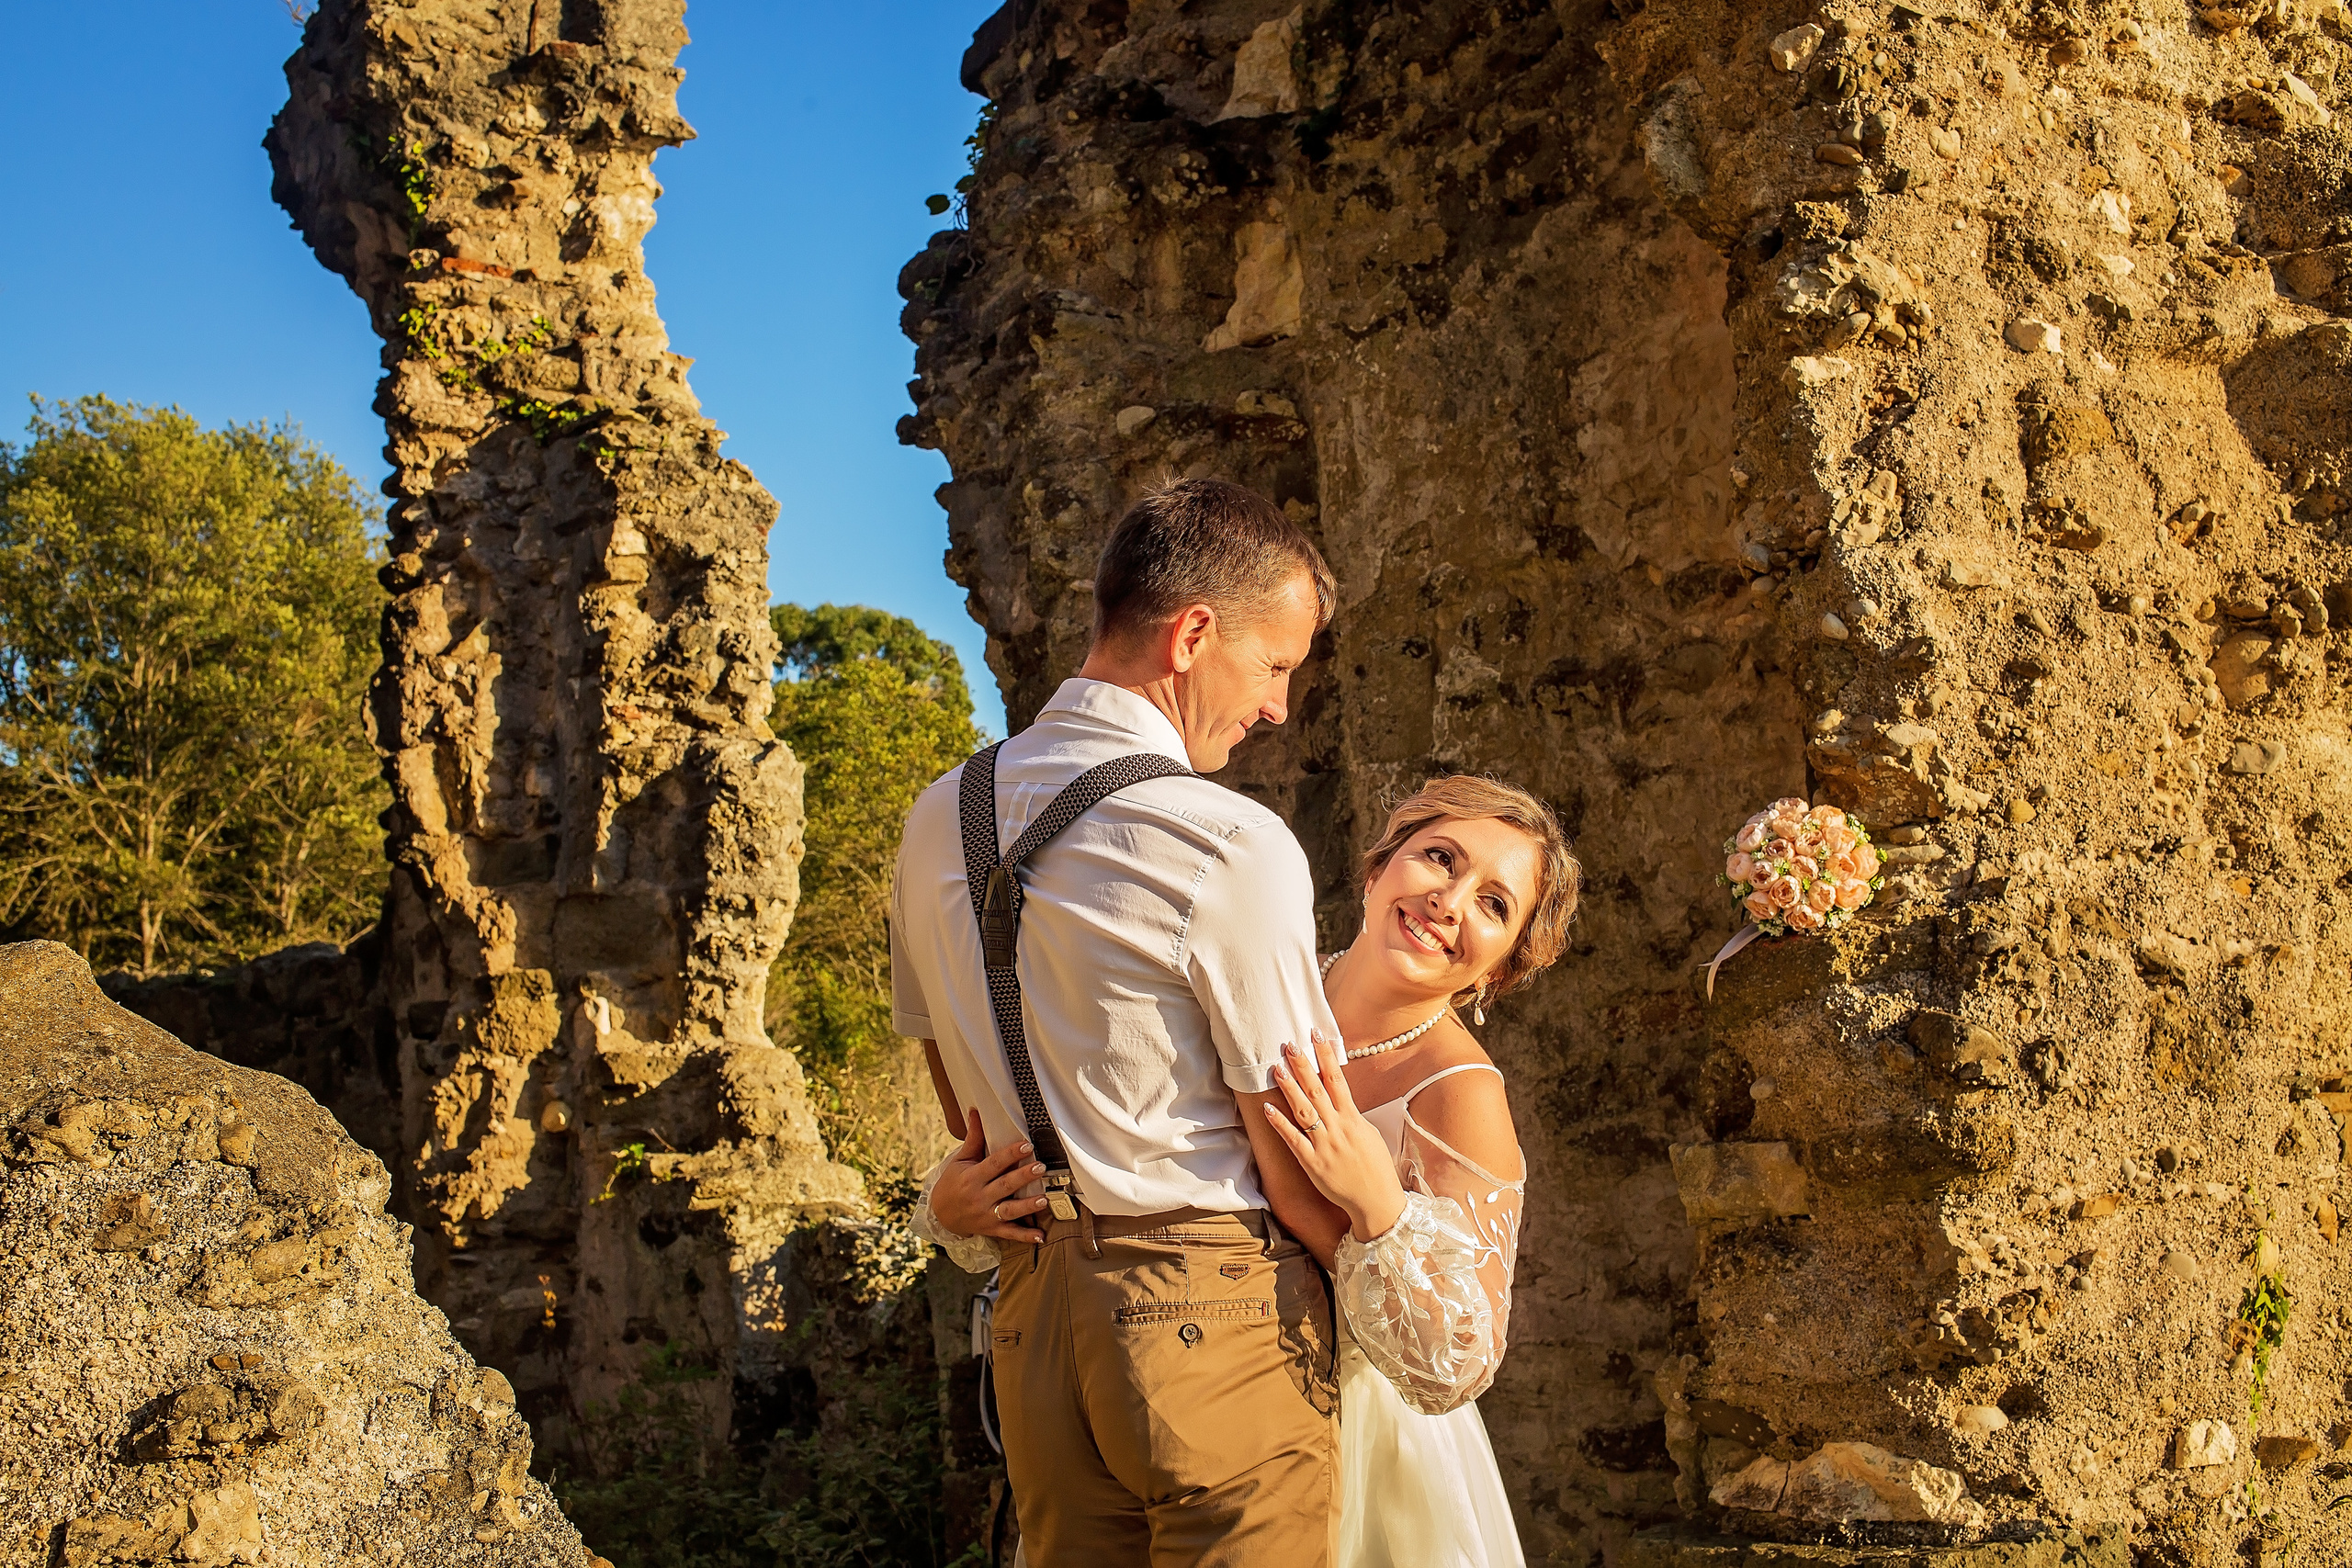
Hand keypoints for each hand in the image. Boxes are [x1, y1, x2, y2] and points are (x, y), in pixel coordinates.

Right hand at [929, 1110, 1049, 1244]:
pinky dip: (1025, 1236)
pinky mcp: (991, 1229)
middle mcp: (979, 1196)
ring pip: (1010, 1210)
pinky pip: (1010, 1233)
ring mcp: (986, 1215)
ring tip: (1044, 1199)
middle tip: (1040, 1167)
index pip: (994, 1163)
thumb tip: (975, 1112)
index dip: (1010, 1154)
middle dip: (1023, 1177)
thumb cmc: (952, 1183)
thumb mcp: (960, 1160)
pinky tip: (1041, 1235)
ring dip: (1028, 1206)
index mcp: (972, 1177)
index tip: (1026, 1145)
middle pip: (1004, 1185)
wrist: (940, 1215)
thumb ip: (973, 1139)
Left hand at [1262, 1033, 1407, 1242]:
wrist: (1377, 1201)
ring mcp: (1324, 1145)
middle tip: (1289, 1044)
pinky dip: (1280, 1123)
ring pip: (1304, 1110)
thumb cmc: (1375, 1168)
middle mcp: (1339, 1128)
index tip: (1317, 1034)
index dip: (1327, 1056)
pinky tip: (1267, 1108)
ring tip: (1277, 1067)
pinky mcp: (1312, 1163)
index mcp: (1354, 1119)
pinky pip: (1293, 1140)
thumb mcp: (1369, 1135)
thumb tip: (1340, 1099)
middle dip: (1303, 1065)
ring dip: (1290, 1088)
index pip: (1338, 1080)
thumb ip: (1352, 1116)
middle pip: (1318, 1090)